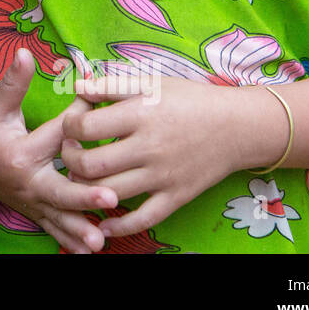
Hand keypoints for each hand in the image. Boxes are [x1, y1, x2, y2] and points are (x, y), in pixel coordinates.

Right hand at [0, 48, 118, 252]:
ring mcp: (32, 201)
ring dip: (79, 228)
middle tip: (109, 197)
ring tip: (101, 239)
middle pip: (58, 189)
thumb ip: (13, 82)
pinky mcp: (36, 212)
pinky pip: (54, 229)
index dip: (80, 121)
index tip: (101, 110)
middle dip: (83, 195)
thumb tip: (22, 52)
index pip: (58, 136)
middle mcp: (28, 181)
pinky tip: (91, 250)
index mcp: (22, 152)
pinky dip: (70, 240)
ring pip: (58, 216)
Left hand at [59, 74, 240, 239]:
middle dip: (70, 159)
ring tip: (82, 177)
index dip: (69, 126)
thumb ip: (112, 85)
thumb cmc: (191, 100)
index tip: (71, 126)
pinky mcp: (177, 196)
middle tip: (70, 152)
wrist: (239, 126)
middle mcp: (150, 147)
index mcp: (141, 114)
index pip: (87, 127)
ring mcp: (163, 175)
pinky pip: (143, 218)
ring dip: (86, 188)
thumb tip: (77, 86)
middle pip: (92, 163)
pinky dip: (119, 225)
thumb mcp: (152, 84)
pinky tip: (104, 221)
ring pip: (110, 192)